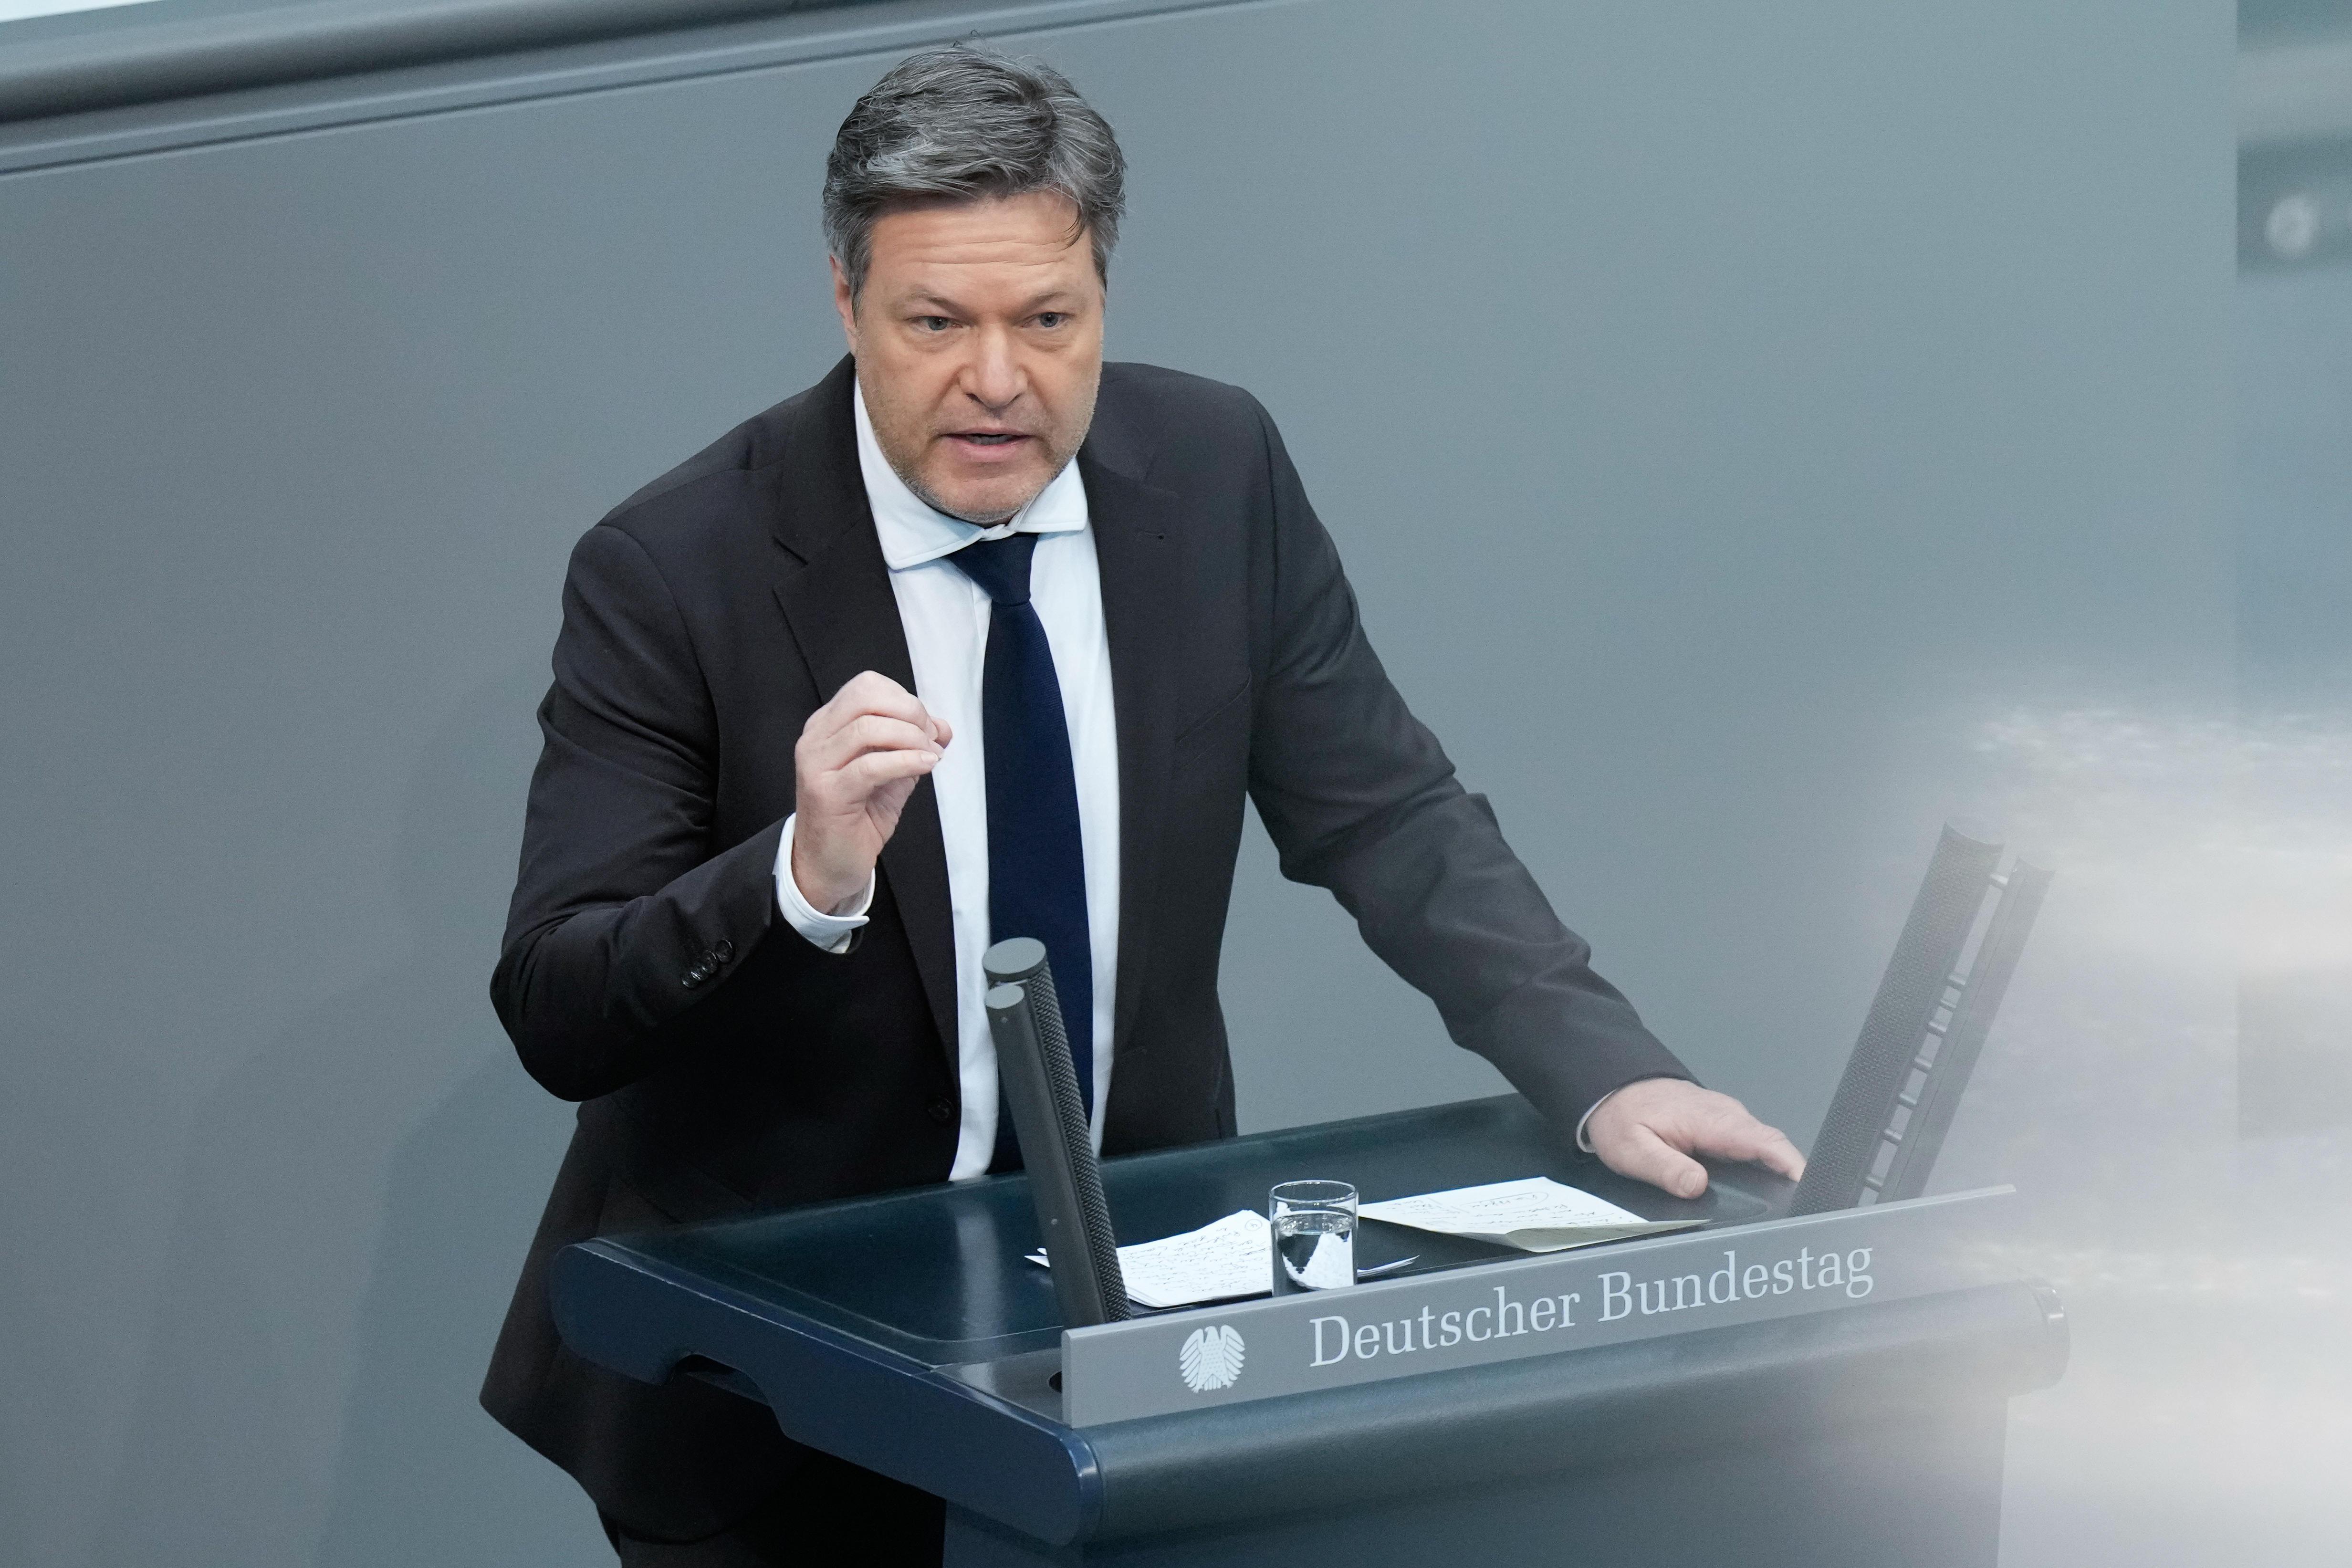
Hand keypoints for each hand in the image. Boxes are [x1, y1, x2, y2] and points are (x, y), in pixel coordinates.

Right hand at [791, 671, 949, 913]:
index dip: (905, 699)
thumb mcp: (892, 774)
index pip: (867, 686)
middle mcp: (815, 738)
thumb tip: (942, 728)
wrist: (828, 865)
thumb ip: (912, 747)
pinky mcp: (826, 793)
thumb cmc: (857, 818)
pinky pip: (870, 766)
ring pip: (867, 728)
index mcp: (828, 725)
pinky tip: (925, 766)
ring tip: (930, 756)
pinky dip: (905, 761)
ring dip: (910, 738)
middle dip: (910, 712)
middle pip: (866, 697)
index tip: (929, 727)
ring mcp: (816, 764)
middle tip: (931, 739)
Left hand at [1586, 1078, 1804, 1198]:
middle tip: (1799, 1217)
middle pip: (1774, 1149)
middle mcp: (1728, 1117)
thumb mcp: (1633, 1149)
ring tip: (1786, 1212)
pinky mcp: (1722, 1127)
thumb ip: (1666, 1168)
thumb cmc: (1622, 1116)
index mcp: (1712, 1120)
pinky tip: (1760, 1193)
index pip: (1767, 1142)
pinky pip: (1751, 1147)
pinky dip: (1761, 1167)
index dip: (1793, 1167)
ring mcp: (1727, 1120)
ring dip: (1778, 1175)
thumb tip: (1698, 1187)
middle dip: (1792, 1180)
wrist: (1612, 1087)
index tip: (1811, 1192)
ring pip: (1764, 1148)